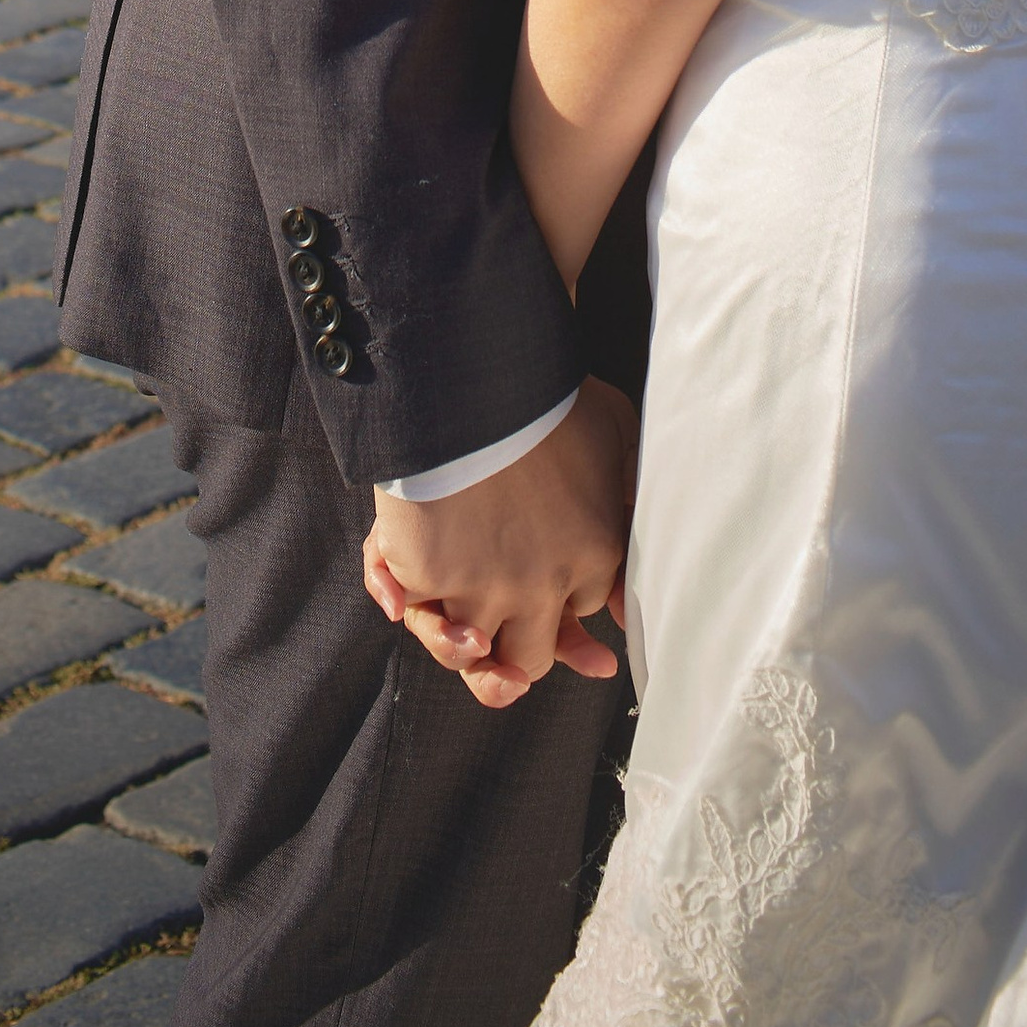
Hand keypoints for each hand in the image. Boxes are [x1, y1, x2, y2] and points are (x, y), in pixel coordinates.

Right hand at [360, 378, 635, 709]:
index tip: (561, 619)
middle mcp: (542, 583)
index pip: (583, 614)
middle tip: (500, 643)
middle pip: (530, 657)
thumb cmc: (548, 390)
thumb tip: (624, 589)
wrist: (478, 369)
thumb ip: (630, 495)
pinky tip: (400, 597)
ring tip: (461, 632)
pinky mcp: (425, 574)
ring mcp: (481, 586)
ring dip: (457, 644)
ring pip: (471, 652)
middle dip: (518, 656)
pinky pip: (410, 607)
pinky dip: (396, 594)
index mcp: (595, 552)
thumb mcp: (617, 431)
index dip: (564, 613)